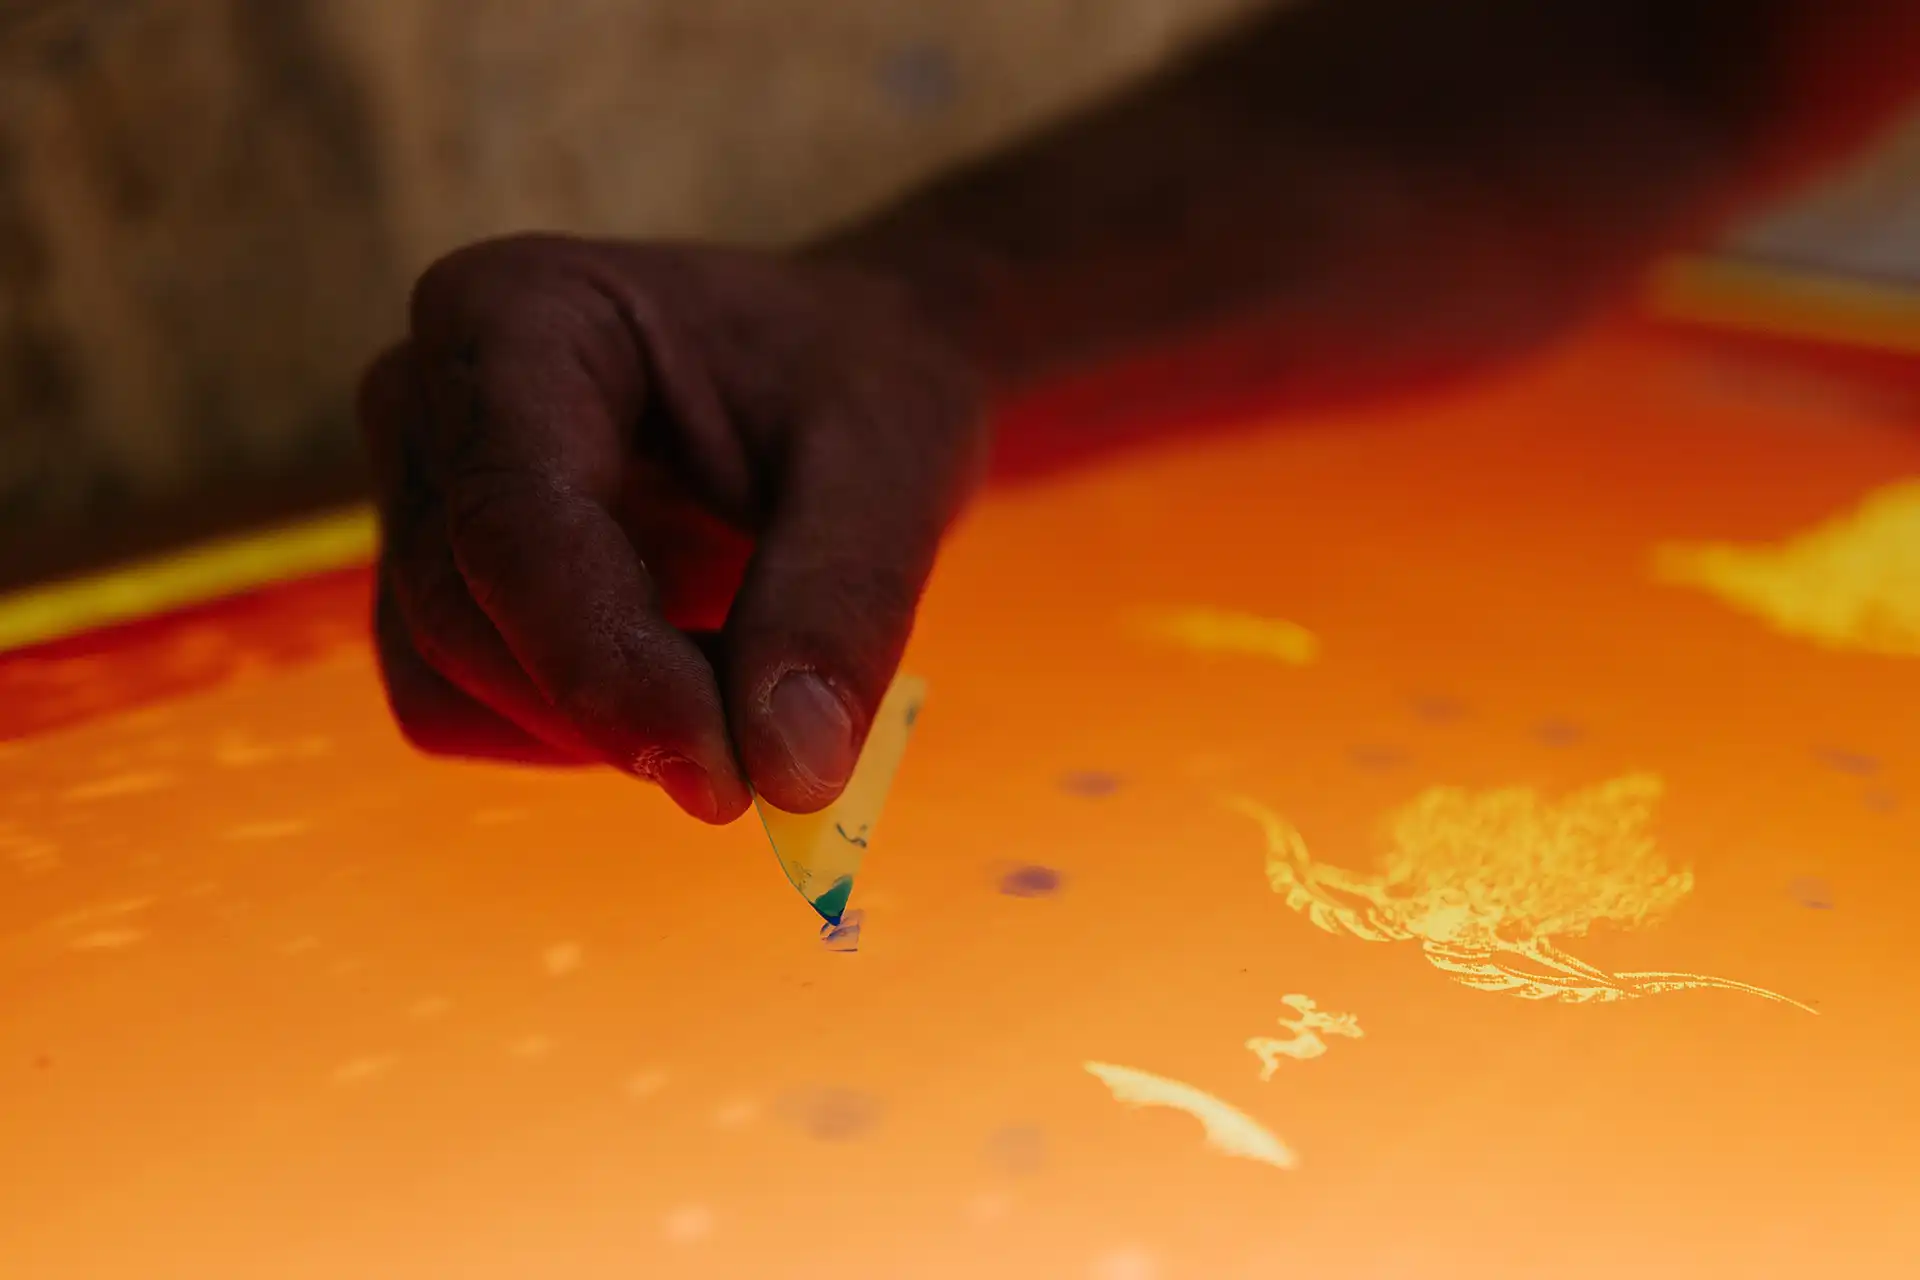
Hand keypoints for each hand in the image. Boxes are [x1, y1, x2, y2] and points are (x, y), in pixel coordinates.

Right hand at [356, 235, 986, 822]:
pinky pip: (466, 714)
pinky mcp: (435, 582)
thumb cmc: (863, 384)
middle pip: (465, 617)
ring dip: (604, 730)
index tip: (724, 781)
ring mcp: (414, 493)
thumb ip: (842, 605)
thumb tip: (790, 773)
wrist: (842, 376)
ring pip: (449, 685)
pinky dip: (585, 733)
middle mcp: (425, 394)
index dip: (604, 668)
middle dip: (621, 710)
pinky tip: (692, 676)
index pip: (512, 521)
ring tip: (747, 669)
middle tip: (784, 745)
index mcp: (515, 314)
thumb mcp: (893, 467)